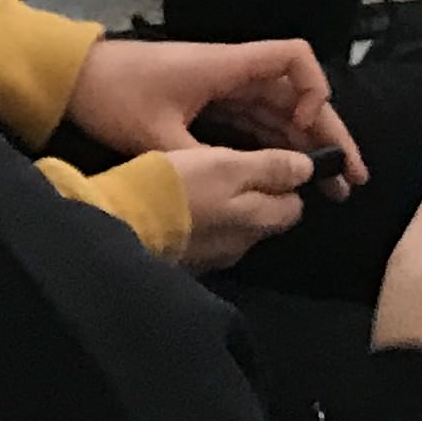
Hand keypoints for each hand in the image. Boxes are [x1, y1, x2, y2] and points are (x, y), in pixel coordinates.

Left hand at [65, 34, 362, 189]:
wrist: (73, 78)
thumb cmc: (114, 93)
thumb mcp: (154, 134)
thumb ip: (201, 161)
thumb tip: (239, 190)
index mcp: (228, 67)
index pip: (294, 58)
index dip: (313, 89)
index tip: (308, 127)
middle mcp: (235, 75)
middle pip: (298, 97)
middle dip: (328, 136)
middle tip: (352, 178)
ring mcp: (224, 91)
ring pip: (280, 115)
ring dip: (308, 148)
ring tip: (333, 189)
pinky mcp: (210, 106)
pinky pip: (256, 124)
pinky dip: (279, 148)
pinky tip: (293, 176)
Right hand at [166, 142, 319, 269]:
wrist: (112, 223)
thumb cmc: (174, 188)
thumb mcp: (225, 165)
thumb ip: (269, 168)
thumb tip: (309, 170)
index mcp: (255, 223)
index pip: (294, 207)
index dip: (288, 181)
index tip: (272, 158)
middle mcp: (238, 247)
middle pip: (266, 219)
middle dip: (261, 195)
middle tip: (235, 164)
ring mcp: (209, 258)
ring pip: (235, 227)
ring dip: (230, 207)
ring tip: (207, 179)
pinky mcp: (182, 261)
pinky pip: (206, 236)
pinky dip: (204, 219)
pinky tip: (185, 201)